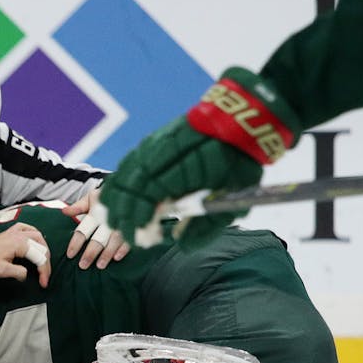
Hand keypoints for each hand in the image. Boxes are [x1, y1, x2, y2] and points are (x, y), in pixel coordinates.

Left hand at [0, 223, 51, 286]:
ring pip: (36, 235)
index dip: (44, 271)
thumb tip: (27, 274)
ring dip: (43, 247)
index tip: (43, 283)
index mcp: (18, 243)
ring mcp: (13, 232)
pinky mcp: (8, 233)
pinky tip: (34, 240)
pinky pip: (26, 229)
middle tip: (45, 274)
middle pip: (41, 244)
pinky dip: (34, 234)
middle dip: (45, 261)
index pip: (39, 256)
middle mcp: (18, 234)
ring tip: (44, 260)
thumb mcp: (3, 271)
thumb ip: (19, 272)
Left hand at [62, 186, 129, 268]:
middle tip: (83, 265)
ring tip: (100, 266)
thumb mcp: (91, 198)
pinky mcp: (135, 226)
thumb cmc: (107, 196)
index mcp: (95, 212)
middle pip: (98, 238)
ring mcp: (122, 223)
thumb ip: (78, 207)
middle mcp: (108, 219)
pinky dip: (124, 248)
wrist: (130, 187)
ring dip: (107, 254)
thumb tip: (64, 211)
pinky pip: (129, 238)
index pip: (83, 229)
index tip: (70, 255)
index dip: (76, 242)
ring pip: (113, 241)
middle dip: (90, 253)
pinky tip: (117, 257)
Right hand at [100, 67, 301, 246]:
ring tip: (124, 221)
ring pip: (123, 174)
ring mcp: (154, 144)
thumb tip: (181, 243)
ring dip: (119, 201)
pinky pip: (128, 164)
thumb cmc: (240, 160)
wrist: (242, 120)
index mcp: (182, 169)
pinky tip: (127, 199)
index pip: (146, 197)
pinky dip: (123, 185)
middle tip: (131, 236)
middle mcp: (162, 154)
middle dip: (124, 215)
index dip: (138, 221)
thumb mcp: (232, 197)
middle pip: (127, 187)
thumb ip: (206, 225)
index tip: (141, 238)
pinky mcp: (152, 141)